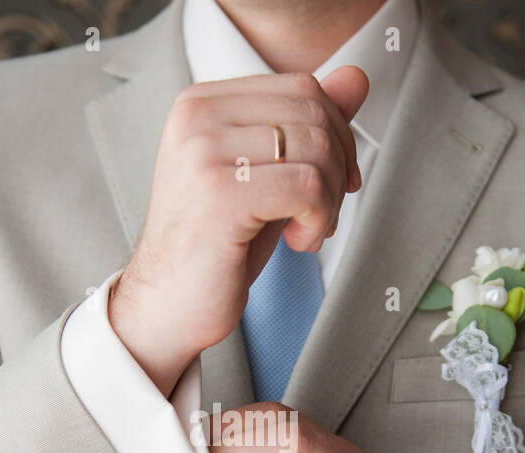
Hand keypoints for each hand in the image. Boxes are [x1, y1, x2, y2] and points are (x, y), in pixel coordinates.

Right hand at [109, 68, 369, 395]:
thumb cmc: (217, 245)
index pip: (302, 87)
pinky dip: (318, 219)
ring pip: (316, 150)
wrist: (167, 304)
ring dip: (328, 200)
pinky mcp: (220, 193)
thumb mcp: (268, 175)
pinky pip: (307, 187)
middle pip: (313, 114)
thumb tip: (357, 77)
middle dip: (336, 169)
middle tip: (319, 214)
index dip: (337, 134)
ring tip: (305, 231)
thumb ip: (307, 124)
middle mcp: (196, 116)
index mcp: (201, 102)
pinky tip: (297, 241)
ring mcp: (204, 152)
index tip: (332, 183)